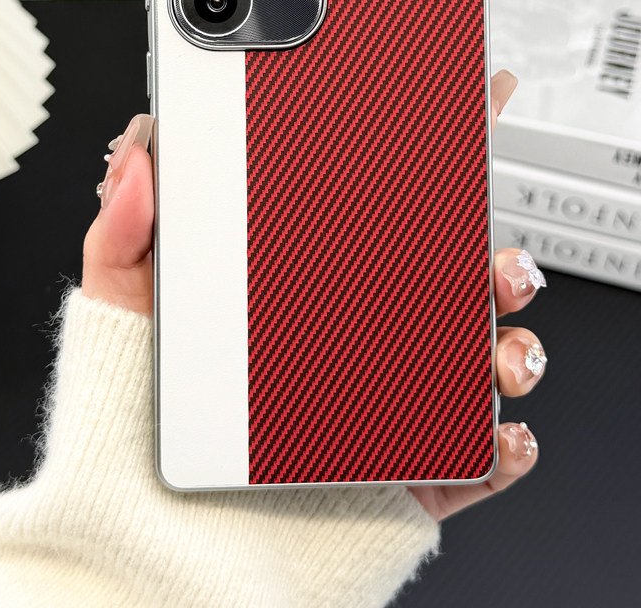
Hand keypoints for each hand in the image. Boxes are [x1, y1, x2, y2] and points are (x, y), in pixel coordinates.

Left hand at [82, 70, 544, 522]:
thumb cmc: (146, 416)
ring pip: (480, 362)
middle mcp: (362, 337)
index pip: (385, 212)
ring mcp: (391, 402)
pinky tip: (498, 433)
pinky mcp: (406, 470)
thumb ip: (125, 228)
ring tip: (501, 347)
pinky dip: (506, 447)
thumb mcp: (125, 307)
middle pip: (453, 283)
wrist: (158, 531)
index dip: (439, 159)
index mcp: (314, 287)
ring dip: (515, 345)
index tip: (474, 109)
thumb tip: (137, 153)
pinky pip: (476, 459)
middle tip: (498, 258)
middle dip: (499, 259)